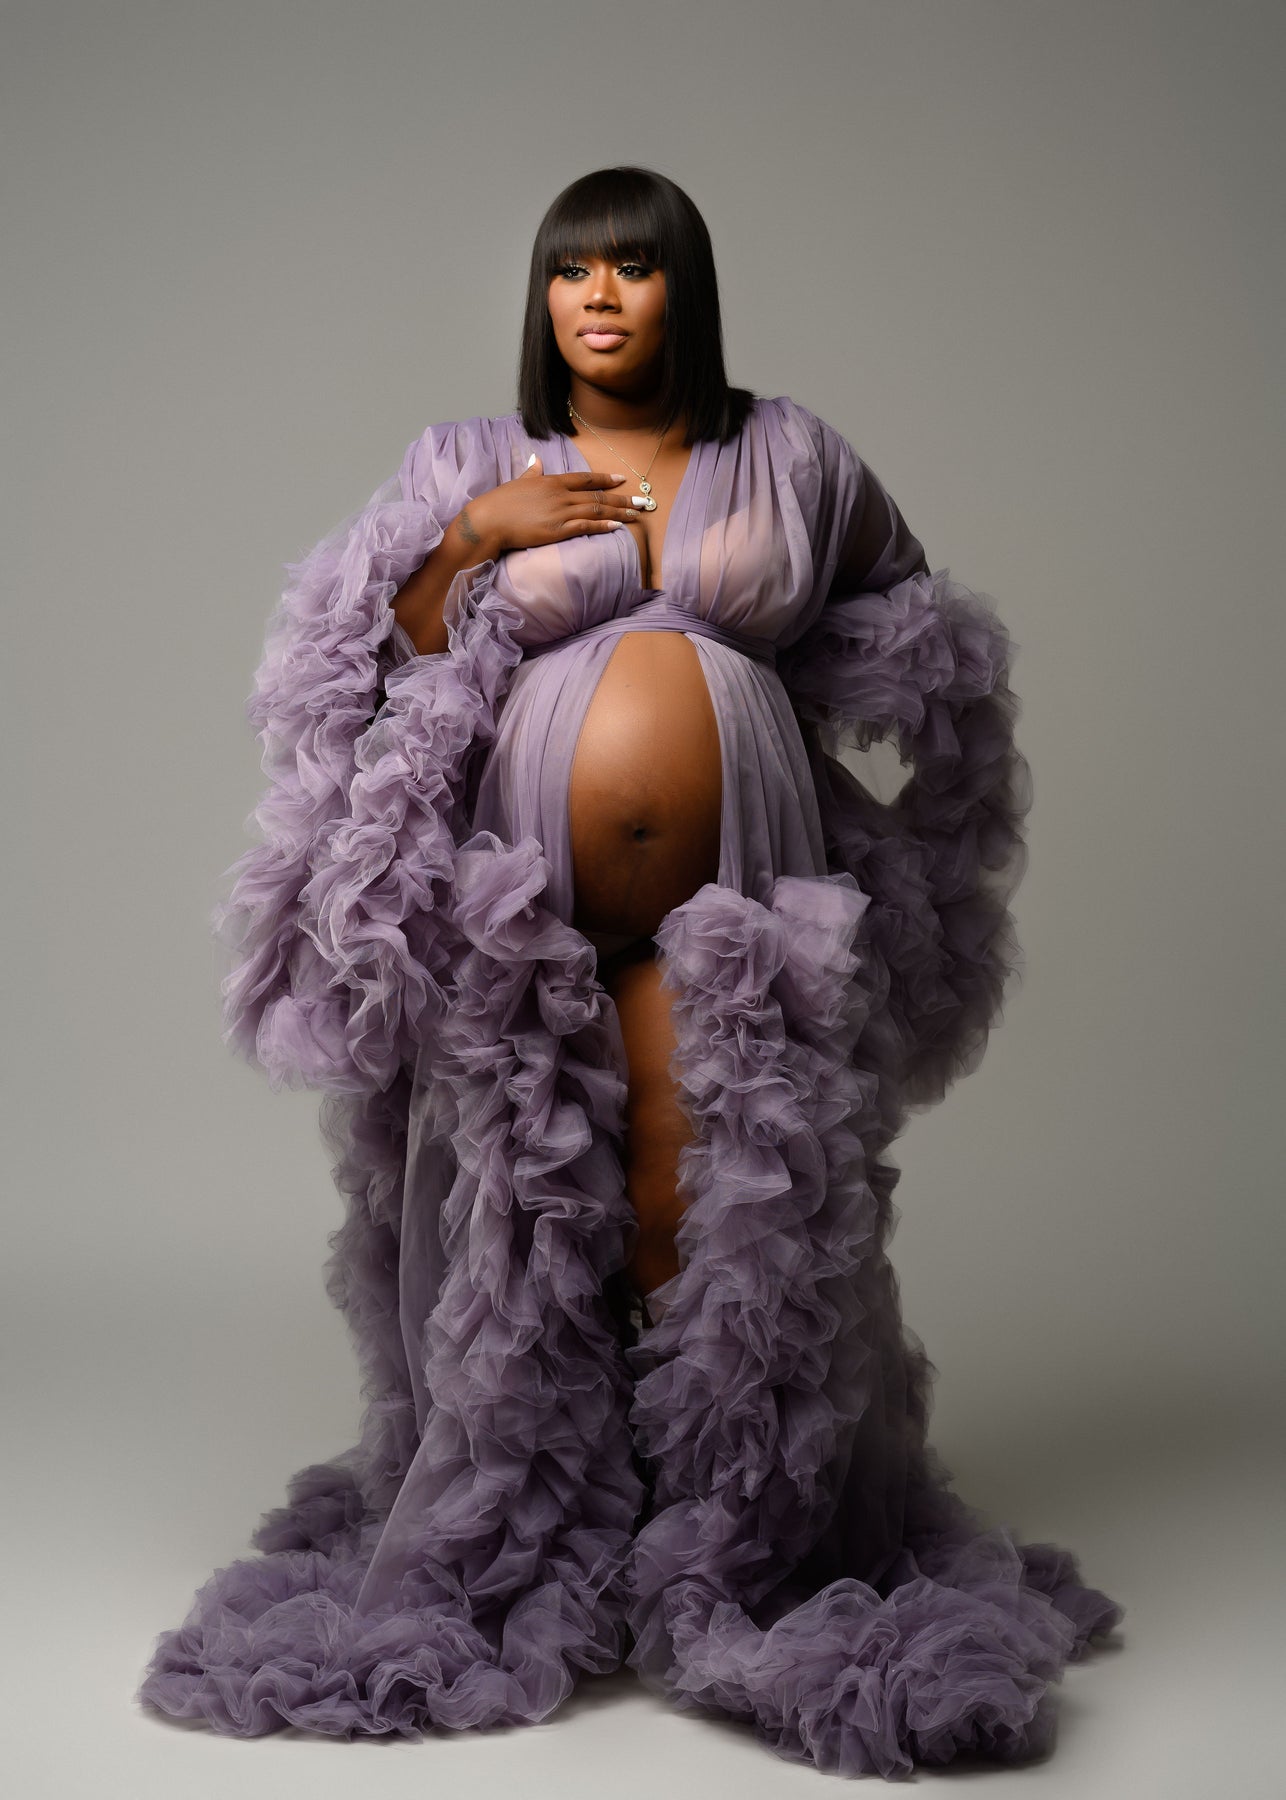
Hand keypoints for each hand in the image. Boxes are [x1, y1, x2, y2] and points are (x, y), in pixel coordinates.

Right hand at [459, 455, 636, 556]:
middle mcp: (560, 494)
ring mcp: (559, 512)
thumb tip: (536, 460)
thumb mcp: (518, 482)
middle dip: (622, 499)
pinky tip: (618, 526)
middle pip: (597, 495)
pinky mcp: (557, 530)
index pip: (585, 478)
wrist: (489, 520)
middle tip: (642, 501)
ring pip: (596, 510)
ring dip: (618, 512)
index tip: (622, 479)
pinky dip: (603, 525)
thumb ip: (532, 472)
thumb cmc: (500, 502)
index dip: (605, 479)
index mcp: (551, 481)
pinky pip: (586, 525)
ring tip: (636, 515)